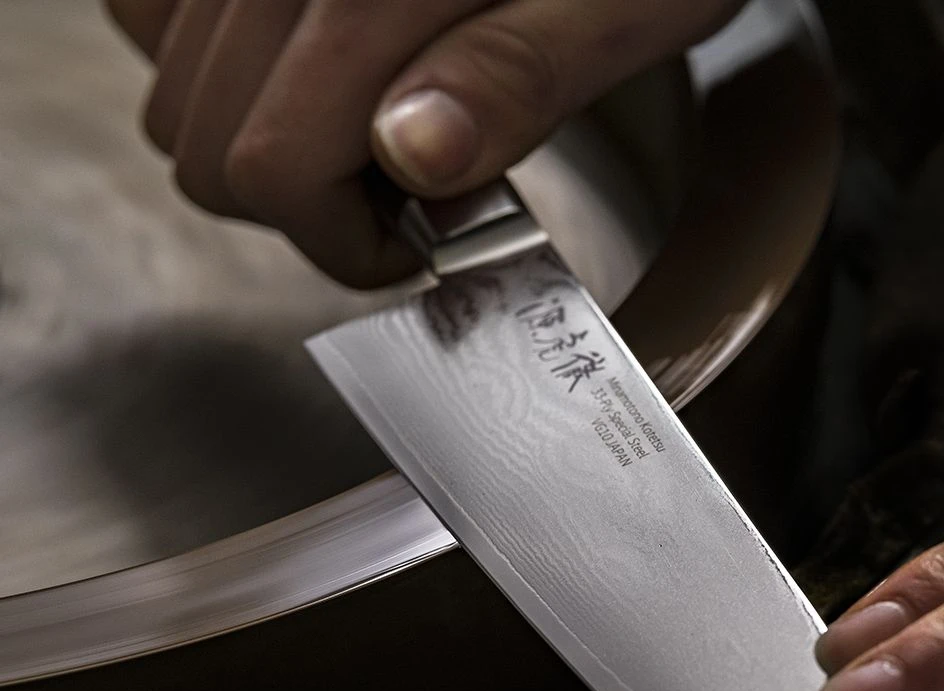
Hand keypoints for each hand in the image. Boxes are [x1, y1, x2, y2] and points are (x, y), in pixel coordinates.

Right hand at [104, 0, 741, 287]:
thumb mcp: (625, 8)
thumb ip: (518, 77)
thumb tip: (414, 156)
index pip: (276, 173)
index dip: (346, 247)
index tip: (414, 250)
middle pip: (206, 150)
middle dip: (307, 207)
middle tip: (399, 194)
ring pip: (173, 93)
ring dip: (262, 144)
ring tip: (362, 124)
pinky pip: (153, 15)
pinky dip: (213, 70)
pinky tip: (301, 72)